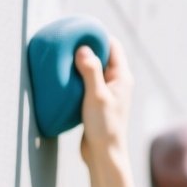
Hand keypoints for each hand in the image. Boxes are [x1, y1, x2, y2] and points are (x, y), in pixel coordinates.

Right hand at [75, 40, 131, 164]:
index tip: (80, 31)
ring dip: (81, 65)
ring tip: (64, 58)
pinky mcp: (97, 104)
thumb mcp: (95, 95)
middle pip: (103, 56)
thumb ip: (90, 70)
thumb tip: (82, 48)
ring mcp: (108, 94)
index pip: (112, 45)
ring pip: (94, 71)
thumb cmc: (104, 126)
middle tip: (68, 43)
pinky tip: (65, 79)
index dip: (98, 35)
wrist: (103, 155)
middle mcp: (118, 83)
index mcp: (122, 77)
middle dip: (87, 48)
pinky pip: (88, 84)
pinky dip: (78, 79)